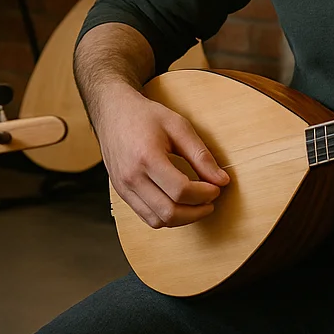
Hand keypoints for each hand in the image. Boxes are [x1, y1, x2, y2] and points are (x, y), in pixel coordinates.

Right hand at [91, 85, 229, 228]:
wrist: (113, 112)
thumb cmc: (145, 116)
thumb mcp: (178, 126)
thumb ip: (200, 155)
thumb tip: (221, 180)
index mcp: (146, 158)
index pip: (180, 190)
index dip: (204, 194)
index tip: (216, 187)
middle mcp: (131, 177)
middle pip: (169, 212)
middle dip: (196, 211)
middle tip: (210, 201)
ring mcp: (123, 187)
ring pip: (157, 220)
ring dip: (182, 219)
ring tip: (197, 205)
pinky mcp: (121, 192)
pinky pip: (146, 217)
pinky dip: (166, 217)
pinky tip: (178, 205)